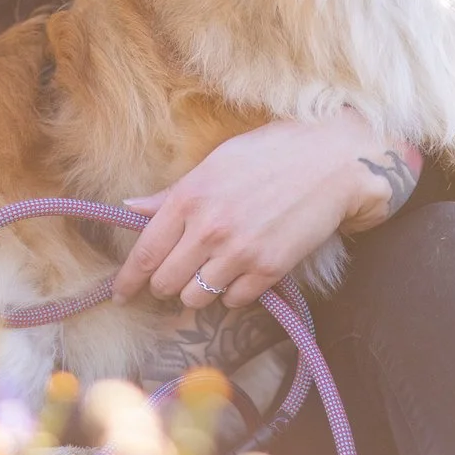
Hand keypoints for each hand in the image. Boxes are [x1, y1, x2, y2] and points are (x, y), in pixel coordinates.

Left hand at [112, 110, 421, 307]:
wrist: (333, 161)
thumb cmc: (273, 153)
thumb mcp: (216, 162)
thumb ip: (172, 193)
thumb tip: (129, 208)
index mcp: (190, 197)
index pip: (144, 254)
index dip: (127, 280)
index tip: (120, 293)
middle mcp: (209, 228)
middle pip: (165, 283)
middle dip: (165, 285)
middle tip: (175, 276)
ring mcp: (240, 252)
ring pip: (197, 298)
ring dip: (199, 291)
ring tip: (212, 273)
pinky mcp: (270, 269)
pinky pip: (235, 301)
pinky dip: (233, 294)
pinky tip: (242, 272)